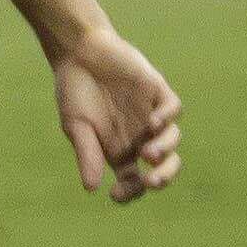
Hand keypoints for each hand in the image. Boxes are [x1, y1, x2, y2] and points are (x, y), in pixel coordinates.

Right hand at [51, 27, 180, 203]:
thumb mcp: (76, 126)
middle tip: (152, 182)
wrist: (78, 51)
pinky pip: (173, 109)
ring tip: (148, 154)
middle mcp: (140, 136)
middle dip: (163, 177)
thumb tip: (92, 188)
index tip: (116, 194)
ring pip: (172, 139)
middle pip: (162, 165)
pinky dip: (167, 117)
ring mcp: (150, 113)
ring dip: (164, 149)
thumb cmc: (74, 91)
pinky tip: (153, 122)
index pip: (134, 180)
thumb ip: (87, 154)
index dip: (130, 192)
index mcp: (119, 150)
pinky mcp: (157, 91)